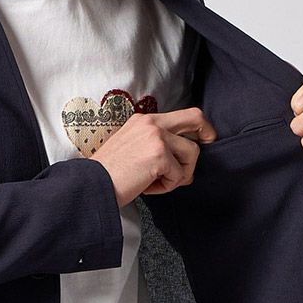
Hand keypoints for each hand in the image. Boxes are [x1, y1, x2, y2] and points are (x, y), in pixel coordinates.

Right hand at [91, 107, 217, 207]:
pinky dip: (166, 187)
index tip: (203, 137)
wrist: (93, 184)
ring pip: (192, 153)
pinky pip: (179, 175)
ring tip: (156, 182)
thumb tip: (181, 158)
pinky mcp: (160, 155)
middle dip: (207, 132)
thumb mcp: (131, 147)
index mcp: (143, 120)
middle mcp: (151, 123)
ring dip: (179, 174)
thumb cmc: (109, 173)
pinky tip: (147, 187)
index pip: (180, 115)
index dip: (196, 126)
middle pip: (195, 118)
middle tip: (210, 144)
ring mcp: (156, 137)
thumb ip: (155, 144)